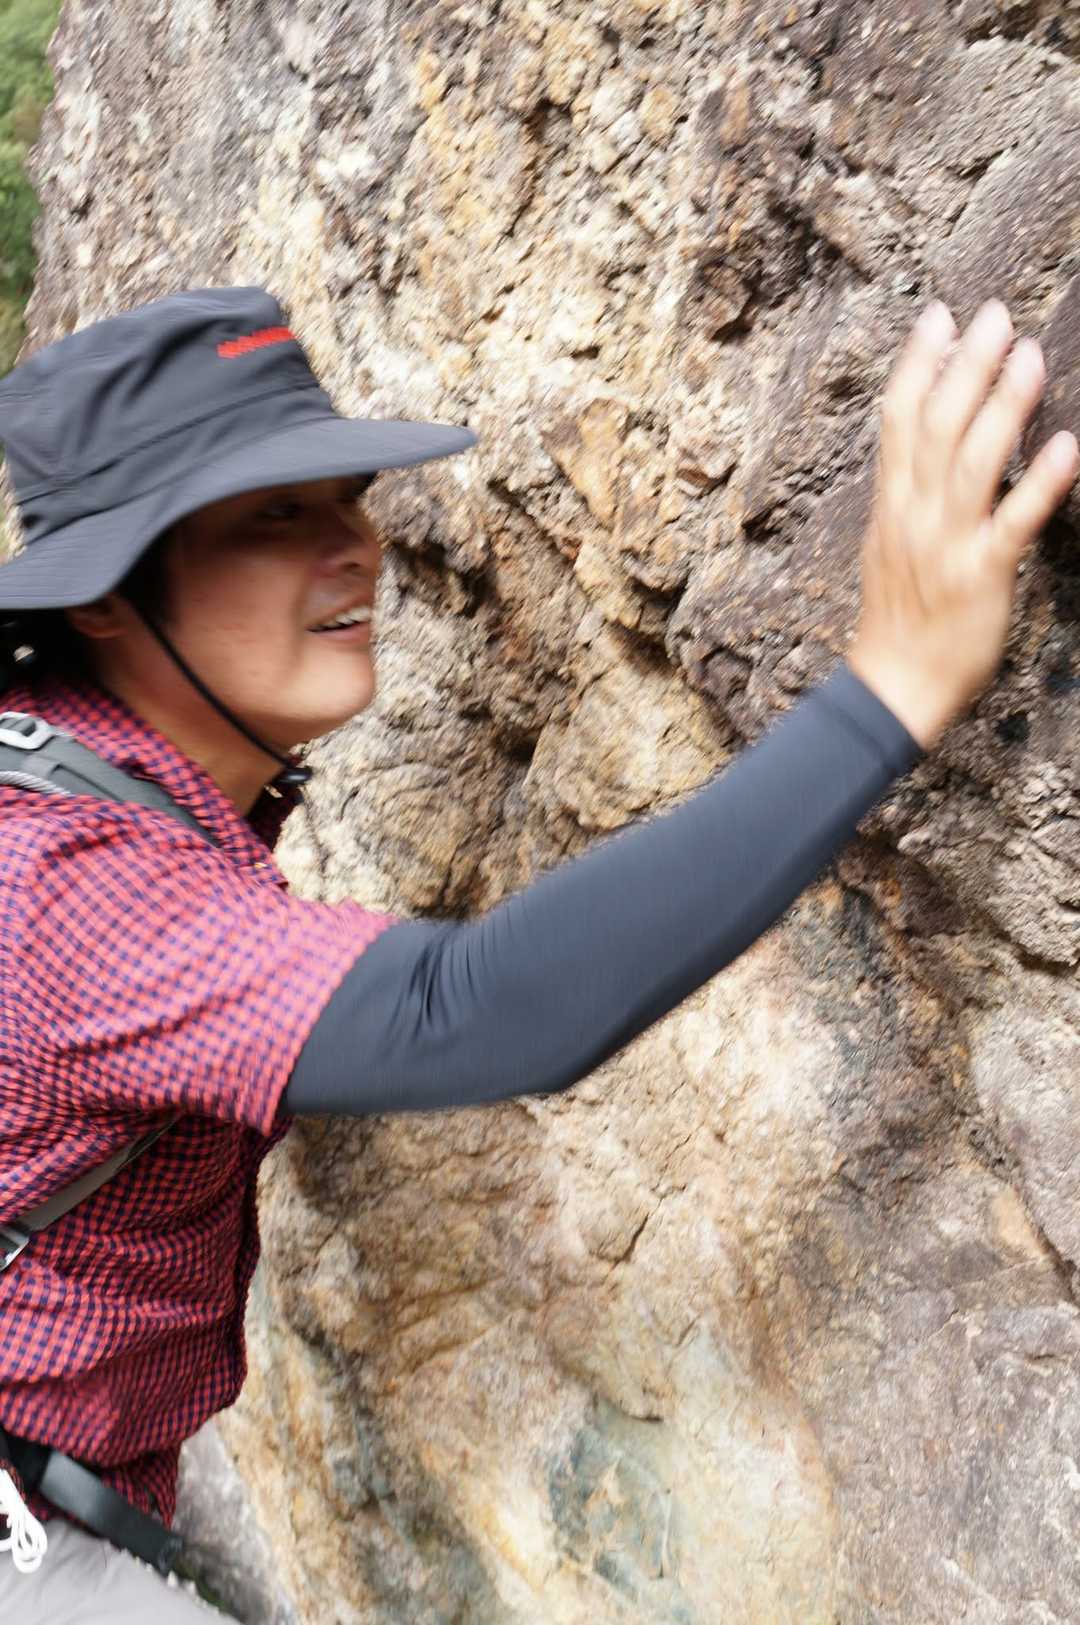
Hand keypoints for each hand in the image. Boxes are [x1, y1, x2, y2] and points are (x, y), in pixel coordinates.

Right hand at [848, 299, 1079, 749]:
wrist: (894, 685)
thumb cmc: (898, 618)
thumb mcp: (887, 544)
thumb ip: (906, 494)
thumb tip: (923, 448)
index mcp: (891, 504)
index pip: (899, 419)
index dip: (918, 363)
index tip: (939, 316)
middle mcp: (916, 514)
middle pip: (938, 426)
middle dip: (966, 366)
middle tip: (995, 315)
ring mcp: (948, 544)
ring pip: (974, 463)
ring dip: (1004, 407)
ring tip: (1030, 357)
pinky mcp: (982, 575)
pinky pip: (1014, 523)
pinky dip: (1041, 484)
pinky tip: (1067, 447)